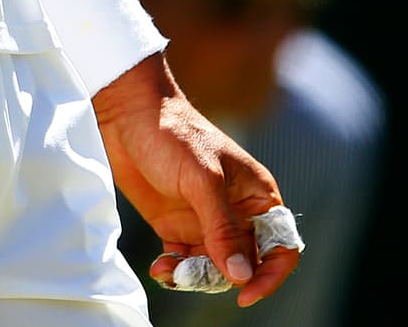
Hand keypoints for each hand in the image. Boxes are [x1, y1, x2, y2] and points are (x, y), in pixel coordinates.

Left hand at [93, 54, 301, 307]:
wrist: (127, 113)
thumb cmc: (173, 134)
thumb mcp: (202, 178)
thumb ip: (222, 227)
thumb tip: (241, 276)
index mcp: (256, 195)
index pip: (280, 245)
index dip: (270, 275)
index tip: (245, 293)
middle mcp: (235, 212)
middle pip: (244, 266)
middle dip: (221, 279)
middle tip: (191, 274)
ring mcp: (205, 220)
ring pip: (213, 269)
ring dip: (194, 278)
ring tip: (169, 270)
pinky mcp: (177, 225)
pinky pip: (184, 262)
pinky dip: (175, 271)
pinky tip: (160, 267)